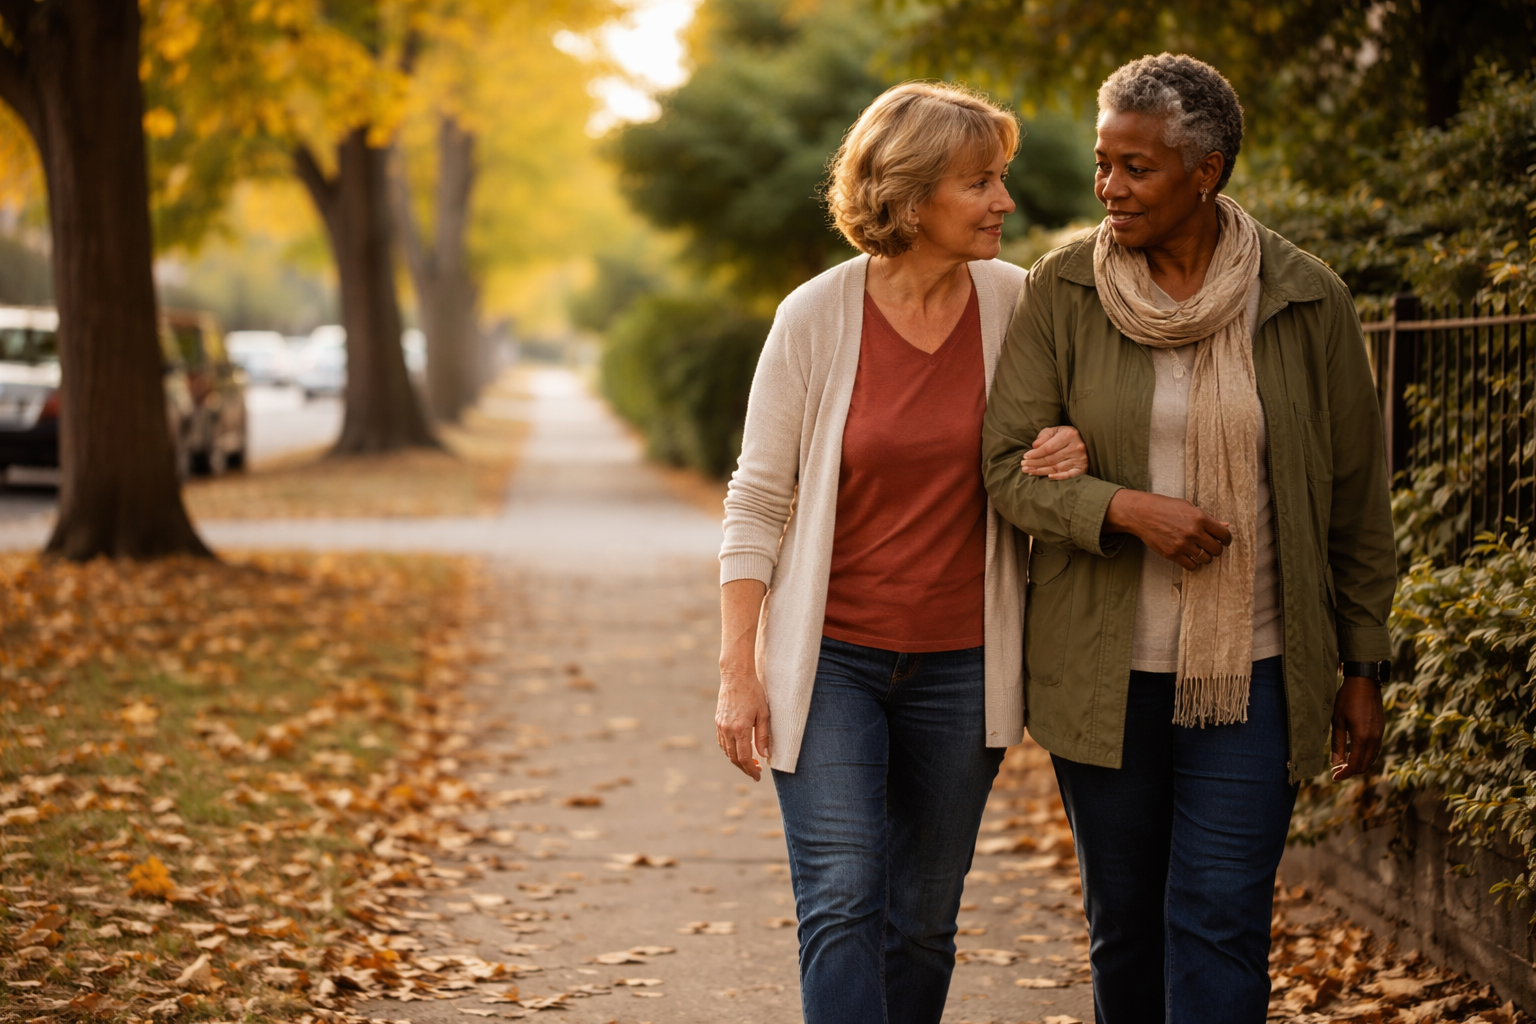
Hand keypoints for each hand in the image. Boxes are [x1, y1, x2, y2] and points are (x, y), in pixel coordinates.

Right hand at [716, 665, 771, 781]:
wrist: (736, 676)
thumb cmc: (754, 693)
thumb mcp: (764, 714)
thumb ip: (764, 736)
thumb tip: (764, 755)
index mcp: (741, 729)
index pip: (744, 757)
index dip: (751, 770)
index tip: (757, 776)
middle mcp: (728, 729)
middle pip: (734, 757)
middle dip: (744, 767)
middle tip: (755, 771)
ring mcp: (721, 725)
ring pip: (727, 751)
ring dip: (737, 760)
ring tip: (749, 762)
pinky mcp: (718, 721)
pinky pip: (722, 742)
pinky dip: (730, 750)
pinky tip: (738, 749)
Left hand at [1022, 425, 1088, 479]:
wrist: (1086, 440)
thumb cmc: (1066, 435)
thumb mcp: (1056, 430)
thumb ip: (1044, 436)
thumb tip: (1034, 446)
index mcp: (1069, 435)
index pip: (1048, 448)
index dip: (1035, 454)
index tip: (1025, 457)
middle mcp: (1076, 447)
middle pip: (1051, 459)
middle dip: (1035, 463)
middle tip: (1024, 466)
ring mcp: (1080, 459)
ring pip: (1057, 468)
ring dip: (1041, 471)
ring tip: (1029, 472)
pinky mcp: (1083, 468)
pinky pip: (1069, 475)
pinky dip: (1059, 477)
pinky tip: (1048, 477)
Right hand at [1103, 490, 1230, 570]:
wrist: (1141, 513)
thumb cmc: (1165, 507)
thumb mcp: (1188, 507)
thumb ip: (1208, 518)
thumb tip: (1225, 526)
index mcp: (1200, 518)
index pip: (1224, 535)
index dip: (1226, 539)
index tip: (1223, 541)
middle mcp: (1193, 532)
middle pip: (1217, 549)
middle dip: (1216, 549)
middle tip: (1210, 546)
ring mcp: (1182, 544)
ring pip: (1205, 559)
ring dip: (1204, 557)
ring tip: (1198, 551)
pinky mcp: (1172, 554)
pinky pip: (1191, 566)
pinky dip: (1193, 563)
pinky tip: (1189, 556)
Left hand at [1330, 676, 1383, 780]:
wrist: (1365, 683)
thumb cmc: (1347, 700)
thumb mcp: (1337, 721)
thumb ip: (1337, 744)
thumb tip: (1336, 763)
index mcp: (1362, 738)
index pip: (1355, 765)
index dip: (1344, 774)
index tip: (1334, 777)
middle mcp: (1374, 739)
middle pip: (1364, 765)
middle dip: (1350, 771)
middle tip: (1336, 771)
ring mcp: (1380, 735)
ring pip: (1371, 758)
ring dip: (1358, 764)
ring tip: (1343, 764)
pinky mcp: (1381, 730)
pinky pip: (1374, 749)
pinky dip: (1365, 756)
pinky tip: (1354, 753)